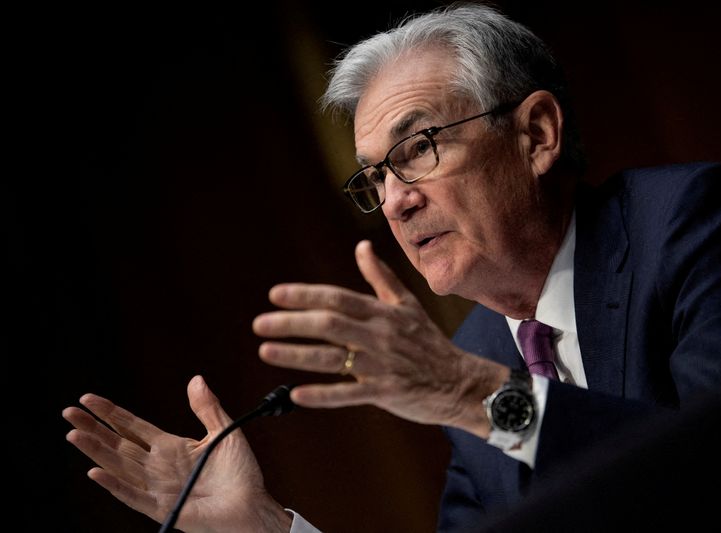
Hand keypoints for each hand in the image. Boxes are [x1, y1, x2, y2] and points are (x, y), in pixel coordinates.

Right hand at [62, 375, 291, 532]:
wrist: (253, 504)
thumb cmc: (241, 472)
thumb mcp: (224, 431)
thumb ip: (207, 407)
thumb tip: (195, 379)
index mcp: (171, 447)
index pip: (133, 427)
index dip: (111, 413)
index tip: (88, 399)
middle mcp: (158, 466)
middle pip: (118, 444)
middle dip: (94, 429)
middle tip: (69, 412)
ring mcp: (158, 488)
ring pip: (119, 467)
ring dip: (96, 451)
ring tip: (74, 434)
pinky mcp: (163, 508)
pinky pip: (133, 496)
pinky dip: (114, 485)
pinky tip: (95, 472)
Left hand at [253, 240, 508, 437]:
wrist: (460, 381)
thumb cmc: (428, 342)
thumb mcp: (407, 304)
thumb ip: (380, 277)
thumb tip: (362, 246)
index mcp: (383, 313)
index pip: (338, 298)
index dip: (306, 295)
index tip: (275, 294)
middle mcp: (380, 335)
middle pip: (330, 324)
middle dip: (292, 322)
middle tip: (259, 323)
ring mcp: (383, 365)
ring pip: (334, 358)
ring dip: (297, 354)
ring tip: (266, 351)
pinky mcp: (386, 393)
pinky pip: (349, 394)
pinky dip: (323, 395)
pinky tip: (297, 395)